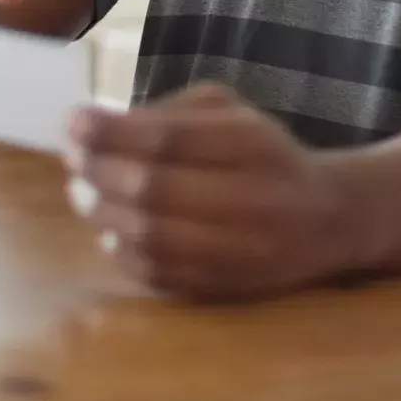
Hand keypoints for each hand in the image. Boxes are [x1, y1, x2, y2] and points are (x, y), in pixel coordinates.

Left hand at [65, 83, 358, 300]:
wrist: (330, 219)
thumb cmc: (265, 153)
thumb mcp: (230, 112)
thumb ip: (170, 114)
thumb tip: (97, 127)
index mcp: (253, 144)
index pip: (167, 138)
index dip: (109, 131)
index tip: (70, 120)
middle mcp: (252, 200)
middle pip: (152, 189)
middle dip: (98, 171)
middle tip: (71, 158)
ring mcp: (241, 251)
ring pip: (150, 236)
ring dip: (102, 212)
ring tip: (80, 192)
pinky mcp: (227, 289)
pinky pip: (159, 274)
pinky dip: (122, 251)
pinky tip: (110, 229)